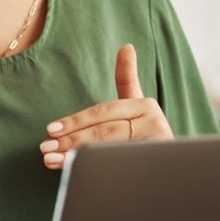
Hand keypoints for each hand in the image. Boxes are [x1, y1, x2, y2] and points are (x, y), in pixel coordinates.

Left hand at [39, 43, 172, 169]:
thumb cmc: (147, 136)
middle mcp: (155, 122)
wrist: (175, 170)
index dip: (75, 121)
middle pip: (103, 132)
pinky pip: (118, 167)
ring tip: (50, 160)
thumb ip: (127, 80)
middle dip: (70, 140)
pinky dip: (95, 171)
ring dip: (75, 157)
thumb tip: (126, 46)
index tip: (50, 128)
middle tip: (44, 147)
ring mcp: (158, 145)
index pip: (102, 112)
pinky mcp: (157, 164)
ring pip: (108, 150)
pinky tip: (74, 174)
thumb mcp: (136, 110)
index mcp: (145, 105)